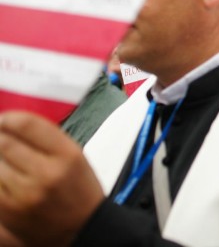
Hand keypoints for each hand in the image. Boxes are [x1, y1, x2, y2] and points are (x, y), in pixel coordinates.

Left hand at [0, 112, 103, 245]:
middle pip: (4, 143)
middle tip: (1, 139)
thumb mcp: (75, 156)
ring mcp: (25, 194)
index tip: (4, 120)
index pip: (27, 125)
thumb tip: (9, 123)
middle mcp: (46, 174)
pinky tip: (5, 175)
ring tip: (5, 160)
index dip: (8, 119)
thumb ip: (46, 138)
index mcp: (67, 155)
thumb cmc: (79, 191)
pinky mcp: (8, 212)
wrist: (81, 229)